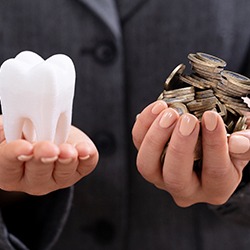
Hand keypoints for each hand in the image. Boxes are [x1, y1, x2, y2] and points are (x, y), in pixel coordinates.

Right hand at [0, 116, 98, 194]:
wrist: (48, 129)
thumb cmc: (25, 130)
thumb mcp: (9, 127)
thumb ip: (6, 129)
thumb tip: (6, 126)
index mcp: (8, 169)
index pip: (8, 165)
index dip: (15, 155)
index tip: (25, 147)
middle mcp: (32, 179)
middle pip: (37, 173)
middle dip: (44, 160)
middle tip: (50, 149)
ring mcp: (57, 178)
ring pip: (62, 173)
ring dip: (67, 161)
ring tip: (69, 151)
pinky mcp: (77, 170)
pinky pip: (85, 167)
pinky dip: (87, 158)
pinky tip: (85, 150)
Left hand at [132, 100, 247, 206]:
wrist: (205, 148)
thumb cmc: (226, 149)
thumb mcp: (242, 148)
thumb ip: (246, 145)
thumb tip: (237, 142)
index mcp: (215, 188)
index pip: (215, 172)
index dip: (214, 144)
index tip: (211, 117)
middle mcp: (185, 189)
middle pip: (175, 176)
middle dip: (180, 146)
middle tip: (187, 120)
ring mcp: (160, 176)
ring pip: (147, 165)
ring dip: (156, 138)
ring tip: (169, 113)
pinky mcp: (147, 158)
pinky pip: (138, 143)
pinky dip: (144, 125)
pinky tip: (157, 108)